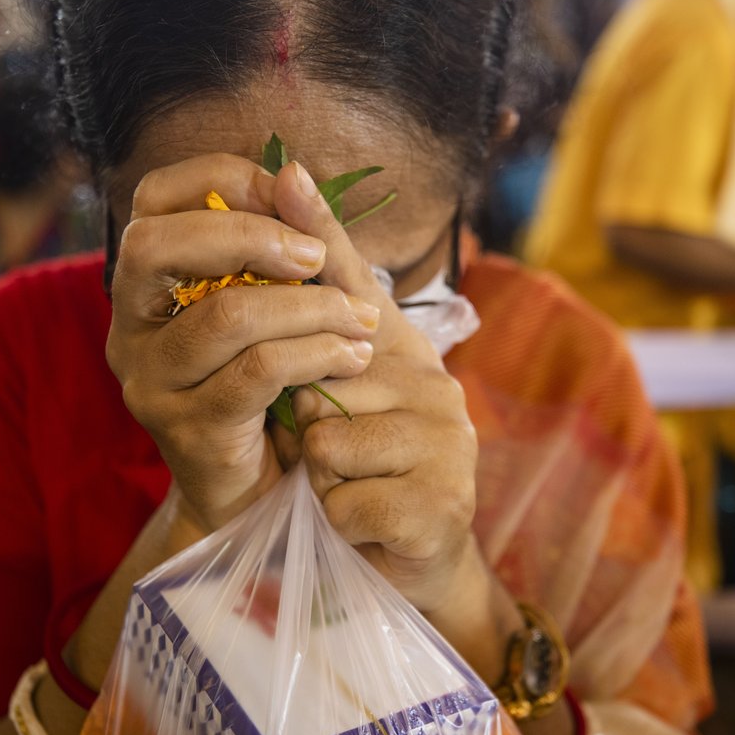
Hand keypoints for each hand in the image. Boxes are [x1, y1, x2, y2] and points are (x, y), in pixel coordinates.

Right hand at [105, 154, 380, 531]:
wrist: (267, 491)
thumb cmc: (279, 385)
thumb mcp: (291, 303)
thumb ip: (293, 239)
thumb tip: (291, 168)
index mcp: (147, 284)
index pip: (152, 199)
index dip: (219, 179)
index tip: (284, 194)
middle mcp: (131, 328)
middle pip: (155, 247)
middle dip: (250, 235)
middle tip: (316, 258)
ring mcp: (152, 382)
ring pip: (224, 315)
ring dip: (309, 307)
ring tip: (361, 318)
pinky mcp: (187, 430)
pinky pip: (256, 372)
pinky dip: (316, 353)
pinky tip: (352, 355)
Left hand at [271, 161, 482, 613]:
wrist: (419, 562)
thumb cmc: (372, 470)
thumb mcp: (341, 396)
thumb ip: (318, 321)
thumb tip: (287, 205)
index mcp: (404, 351)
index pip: (353, 284)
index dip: (318, 233)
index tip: (286, 171)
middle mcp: (435, 383)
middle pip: (316, 383)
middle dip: (303, 430)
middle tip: (334, 455)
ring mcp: (447, 443)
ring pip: (326, 445)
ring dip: (322, 480)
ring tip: (351, 486)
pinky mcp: (441, 504)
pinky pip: (347, 503)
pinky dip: (341, 521)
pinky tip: (364, 524)